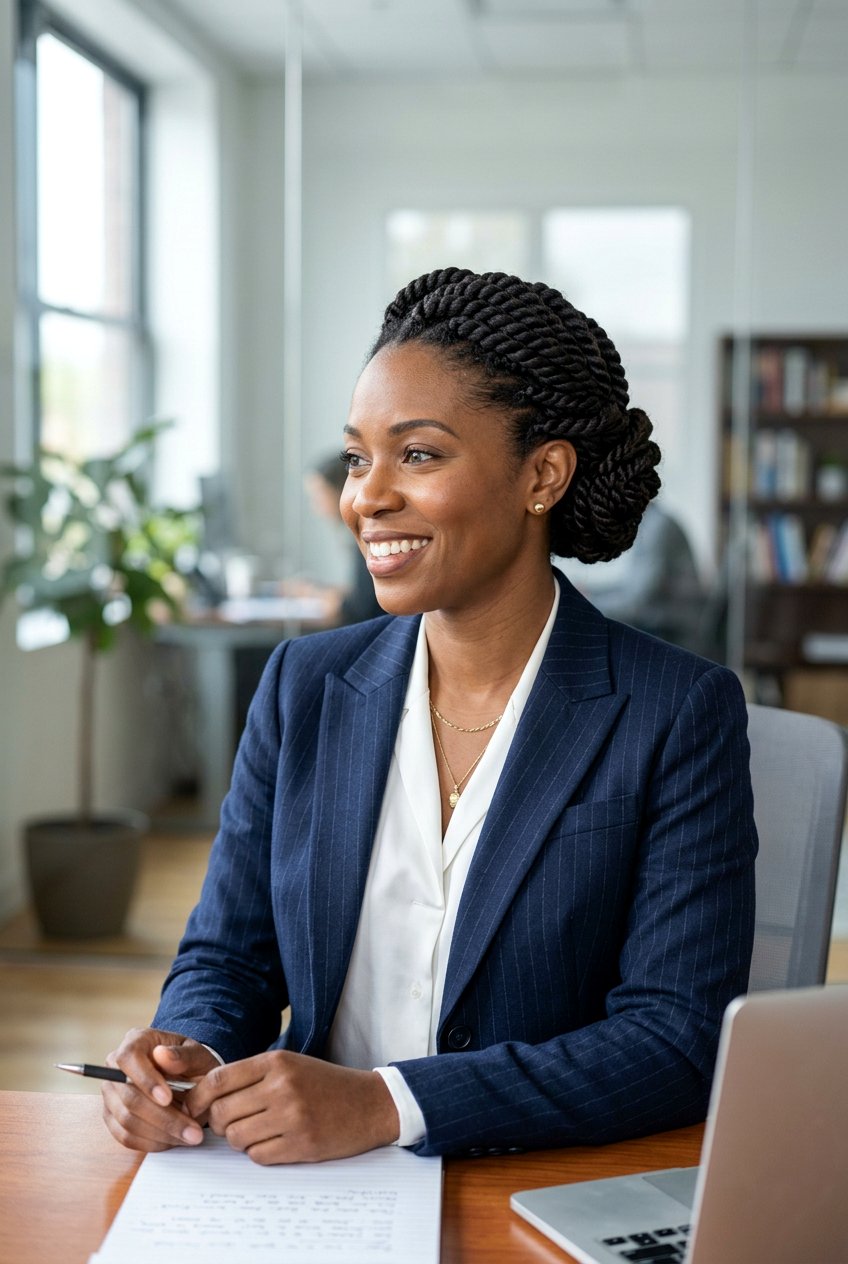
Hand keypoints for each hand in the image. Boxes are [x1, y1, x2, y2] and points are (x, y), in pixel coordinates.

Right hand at [101, 1027, 218, 1153]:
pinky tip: (174, 1140)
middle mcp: (115, 1066)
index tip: (168, 1098)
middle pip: (128, 1097)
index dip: (146, 1080)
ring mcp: (111, 1094)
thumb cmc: (191, 1062)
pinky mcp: (112, 1117)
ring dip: (161, 1133)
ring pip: (127, 1121)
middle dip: (163, 1118)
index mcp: (135, 1041)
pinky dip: (152, 1142)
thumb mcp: (197, 1054)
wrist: (188, 1077)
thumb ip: (184, 1055)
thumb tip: (162, 1054)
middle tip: (192, 1130)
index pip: (128, 1059)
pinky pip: (126, 1137)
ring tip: (190, 1136)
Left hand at [187, 1050, 399, 1164]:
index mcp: (276, 1062)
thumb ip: (251, 1077)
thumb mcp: (290, 1066)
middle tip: (232, 1124)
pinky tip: (275, 1142)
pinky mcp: (302, 1144)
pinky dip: (259, 1153)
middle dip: (219, 1123)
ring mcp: (293, 1116)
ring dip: (239, 1140)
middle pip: (222, 1112)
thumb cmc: (324, 1084)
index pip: (218, 1079)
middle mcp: (282, 1086)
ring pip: (237, 1137)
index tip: (192, 1110)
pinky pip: (258, 1156)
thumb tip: (204, 1098)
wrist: (370, 1104)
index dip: (197, 1098)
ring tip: (257, 1132)